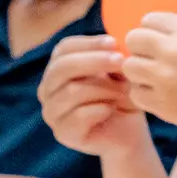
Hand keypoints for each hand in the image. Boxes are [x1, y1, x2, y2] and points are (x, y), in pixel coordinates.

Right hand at [39, 35, 152, 157]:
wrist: (129, 133)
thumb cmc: (122, 99)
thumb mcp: (118, 73)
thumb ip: (110, 58)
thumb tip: (111, 45)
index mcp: (57, 69)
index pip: (64, 49)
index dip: (89, 43)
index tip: (114, 43)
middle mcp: (48, 90)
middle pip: (62, 67)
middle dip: (94, 61)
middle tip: (120, 60)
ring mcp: (52, 113)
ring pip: (72, 91)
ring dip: (104, 89)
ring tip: (124, 92)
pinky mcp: (63, 134)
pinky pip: (79, 116)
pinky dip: (101, 109)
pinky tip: (111, 109)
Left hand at [120, 13, 176, 139]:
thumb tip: (151, 30)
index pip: (149, 19)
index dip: (151, 31)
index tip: (159, 42)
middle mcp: (175, 51)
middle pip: (133, 39)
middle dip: (140, 49)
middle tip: (152, 61)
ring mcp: (166, 78)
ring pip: (129, 66)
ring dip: (139, 72)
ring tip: (155, 79)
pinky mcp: (162, 103)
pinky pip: (135, 92)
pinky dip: (144, 94)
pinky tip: (161, 96)